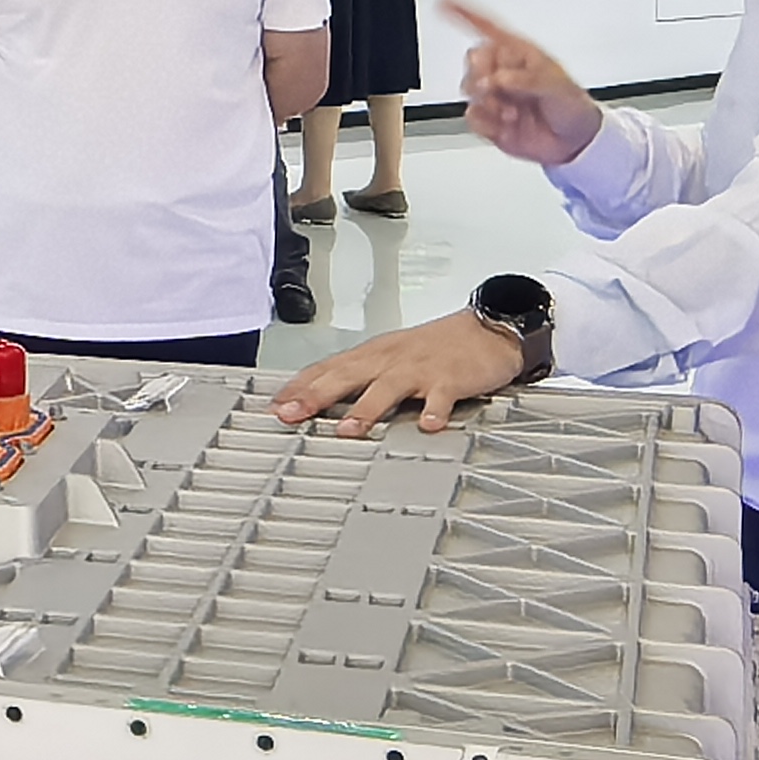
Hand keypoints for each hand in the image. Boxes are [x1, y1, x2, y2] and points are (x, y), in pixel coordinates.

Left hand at [271, 309, 528, 438]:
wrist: (485, 329)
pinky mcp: (451, 379)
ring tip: (348, 430)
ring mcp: (420, 369)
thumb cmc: (434, 347)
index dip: (298, 387)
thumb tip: (320, 397)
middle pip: (346, 376)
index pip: (326, 369)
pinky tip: (429, 426)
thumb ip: (359, 377)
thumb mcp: (389, 357)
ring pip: (388, 387)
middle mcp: (389, 360)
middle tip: (290, 415)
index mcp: (372, 356)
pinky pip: (442, 396)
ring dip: (367, 409)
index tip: (273, 406)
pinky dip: (436, 410)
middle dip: (315, 396)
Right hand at [442, 0, 601, 166]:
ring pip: (469, 88)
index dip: (466, 13)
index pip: (490, 28)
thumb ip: (526, 80)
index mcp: (520, 54)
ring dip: (486, 100)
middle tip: (492, 85)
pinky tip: (504, 123)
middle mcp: (504, 72)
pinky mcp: (490, 119)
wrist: (574, 144)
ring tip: (508, 111)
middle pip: (474, 60)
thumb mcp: (557, 86)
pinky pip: (471, 115)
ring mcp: (495, 96)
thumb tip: (499, 79)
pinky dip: (485, 121)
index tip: (446, 1)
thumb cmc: (572, 107)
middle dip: (480, 72)